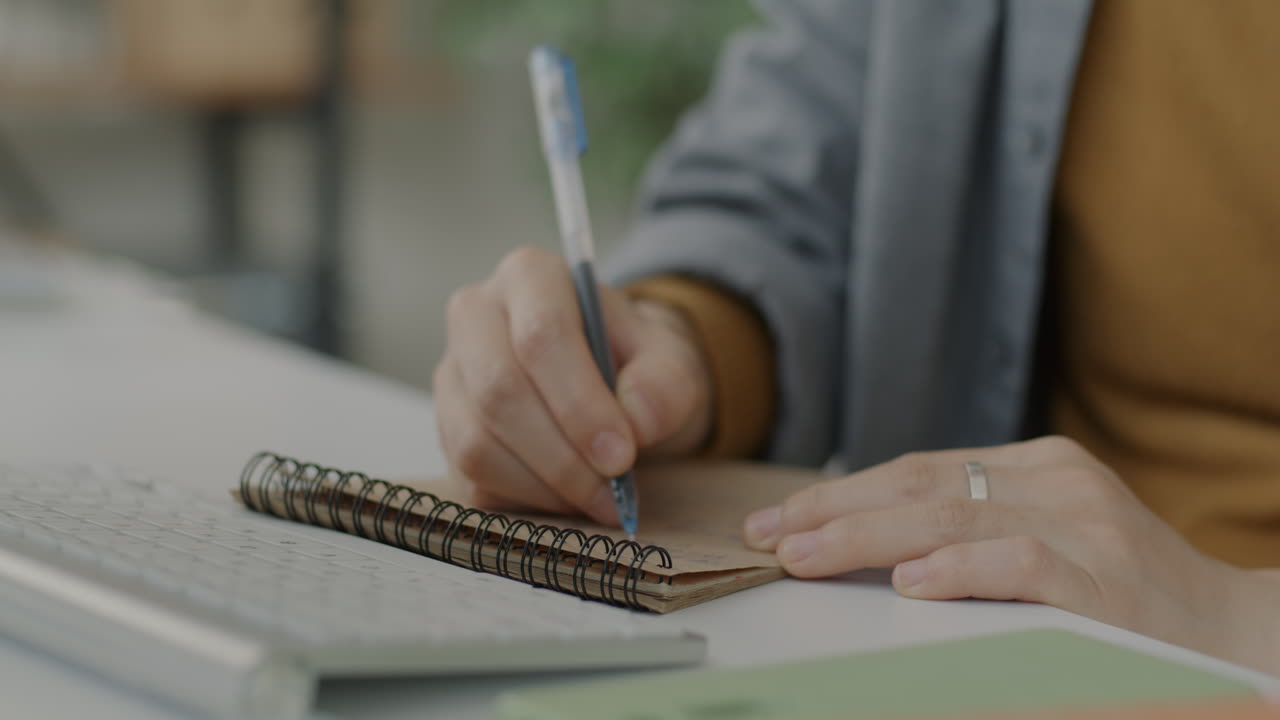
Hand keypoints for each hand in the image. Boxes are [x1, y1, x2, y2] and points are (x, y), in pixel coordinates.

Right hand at [434, 245, 713, 524]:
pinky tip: (567, 496)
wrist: (611, 380)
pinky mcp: (445, 427)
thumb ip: (666, 383)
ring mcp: (452, 373)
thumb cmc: (633, 363)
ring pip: (477, 441)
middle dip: (562, 455)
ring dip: (544, 485)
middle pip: (500, 391)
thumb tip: (638, 419)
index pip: (541, 335)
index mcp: (529, 276)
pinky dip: (525, 499)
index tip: (621, 455)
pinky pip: (471, 477)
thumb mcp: (669, 361)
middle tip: (613, 491)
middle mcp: (474, 315)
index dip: (580, 404)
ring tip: (598, 498)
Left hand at [743, 436, 1279, 670]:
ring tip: (803, 556)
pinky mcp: (1107, 578)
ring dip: (865, 537)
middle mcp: (1056, 481)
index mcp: (1035, 466)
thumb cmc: (1126, 593)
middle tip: (769, 536)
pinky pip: (1021, 563)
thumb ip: (970, 528)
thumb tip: (867, 545)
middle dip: (832, 511)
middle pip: (919, 484)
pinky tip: (909, 583)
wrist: (1236, 631)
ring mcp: (1085, 524)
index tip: (778, 519)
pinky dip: (961, 570)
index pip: (917, 469)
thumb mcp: (1048, 538)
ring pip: (952, 516)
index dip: (840, 493)